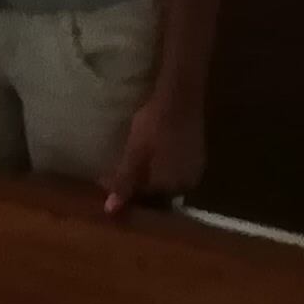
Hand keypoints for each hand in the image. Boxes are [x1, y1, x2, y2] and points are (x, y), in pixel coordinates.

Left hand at [100, 85, 208, 216]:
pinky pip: (175, 164)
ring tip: (133, 158)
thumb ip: (124, 182)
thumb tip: (110, 210)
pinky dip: (161, 161)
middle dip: (138, 181)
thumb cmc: (155, 124)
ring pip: (166, 176)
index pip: (144, 196)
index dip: (125, 186)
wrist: (180, 93)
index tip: (107, 177)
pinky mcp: (196, 151)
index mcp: (172, 186)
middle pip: (157, 188)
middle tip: (118, 168)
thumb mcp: (135, 153)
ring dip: (150, 171)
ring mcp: (194, 166)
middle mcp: (187, 182)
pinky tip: (152, 149)